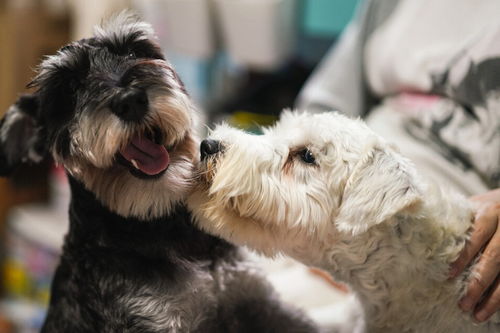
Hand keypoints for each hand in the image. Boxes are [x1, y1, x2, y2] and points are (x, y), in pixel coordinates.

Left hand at [449, 188, 499, 321]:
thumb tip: (416, 229)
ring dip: (492, 297)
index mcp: (489, 212)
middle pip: (494, 259)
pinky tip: (489, 310)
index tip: (449, 274)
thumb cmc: (481, 209)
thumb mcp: (469, 207)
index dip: (464, 256)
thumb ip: (453, 220)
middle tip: (463, 303)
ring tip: (477, 314)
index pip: (476, 236)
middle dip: (478, 283)